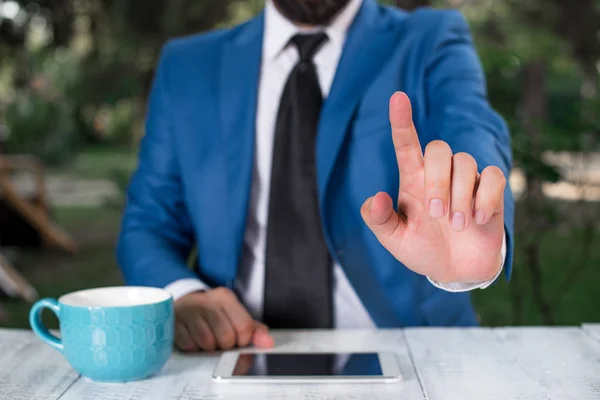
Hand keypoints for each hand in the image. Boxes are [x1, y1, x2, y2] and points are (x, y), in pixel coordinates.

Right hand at [174, 288, 274, 351]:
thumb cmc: (212, 315)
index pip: (244, 326)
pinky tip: (193, 339)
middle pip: (226, 337)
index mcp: (225, 297)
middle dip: (224, 345)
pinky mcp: (174, 322)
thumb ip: (253, 330)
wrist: (182, 307)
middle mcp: (206, 300)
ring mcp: (188, 310)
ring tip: (206, 340)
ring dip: (208, 348)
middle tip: (219, 340)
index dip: (242, 340)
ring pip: (207, 342)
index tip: (237, 340)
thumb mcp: (233, 317)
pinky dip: (193, 347)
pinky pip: (189, 345)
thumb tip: (268, 342)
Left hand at [361, 92, 505, 283]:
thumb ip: (379, 220)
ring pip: (466, 162)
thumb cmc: (422, 249)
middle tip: (436, 215)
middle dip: (438, 181)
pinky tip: (479, 220)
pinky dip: (485, 198)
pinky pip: (493, 175)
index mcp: (413, 180)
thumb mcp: (395, 240)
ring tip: (457, 225)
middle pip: (440, 149)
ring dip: (460, 196)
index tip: (397, 97)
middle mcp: (439, 174)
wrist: (456, 271)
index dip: (402, 121)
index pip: (406, 144)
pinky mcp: (490, 190)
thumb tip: (376, 197)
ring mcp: (466, 181)